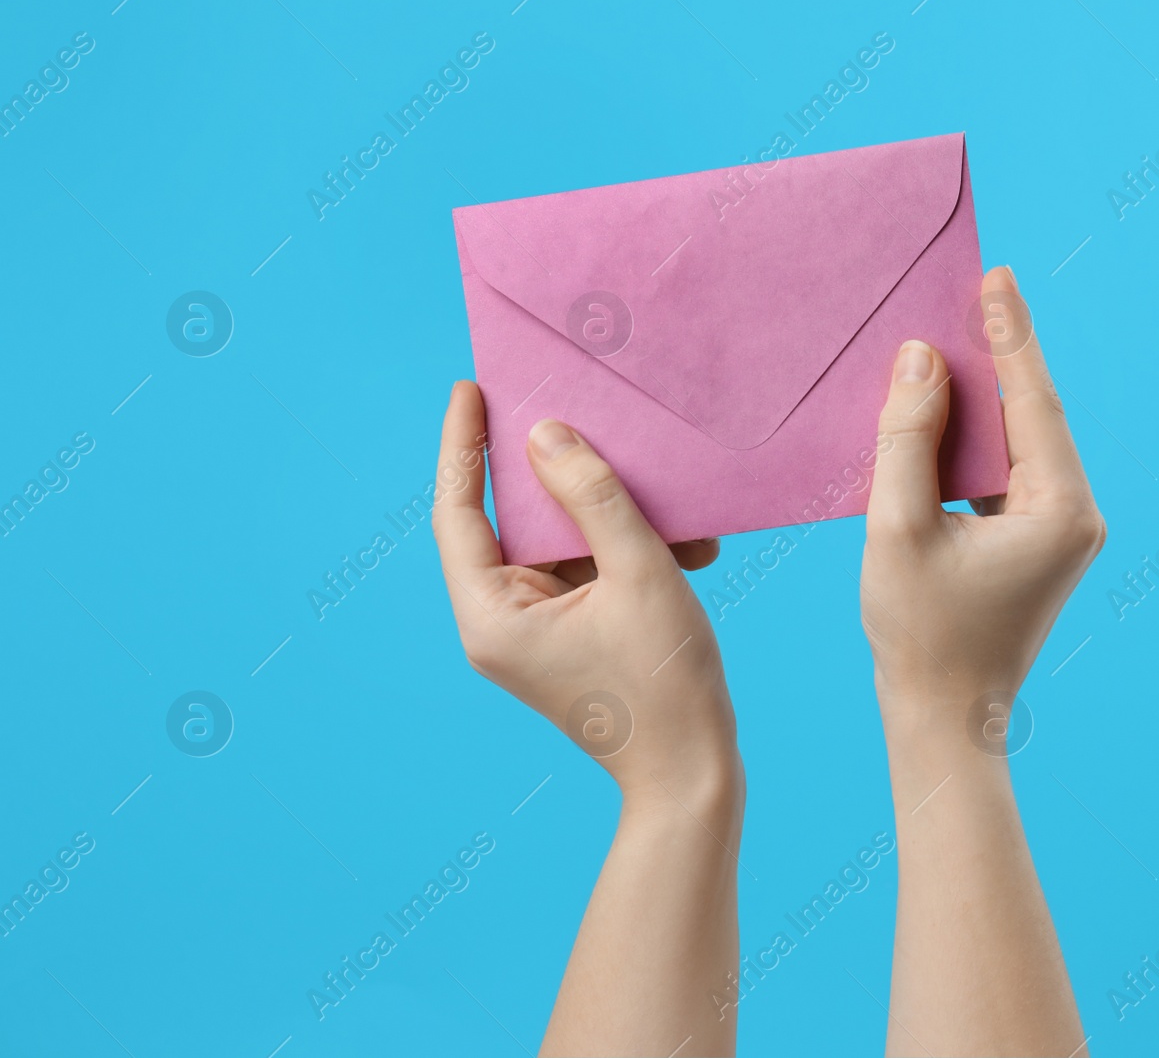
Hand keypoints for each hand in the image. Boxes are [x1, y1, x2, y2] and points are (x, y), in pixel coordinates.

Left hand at [433, 381, 739, 808]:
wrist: (695, 774)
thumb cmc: (665, 684)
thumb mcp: (637, 573)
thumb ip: (592, 496)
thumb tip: (546, 435)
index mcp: (492, 614)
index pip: (458, 512)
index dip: (461, 446)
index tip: (470, 389)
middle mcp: (499, 624)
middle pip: (510, 522)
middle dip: (553, 474)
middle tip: (570, 411)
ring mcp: (534, 634)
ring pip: (559, 544)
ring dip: (610, 516)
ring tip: (663, 496)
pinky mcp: (570, 638)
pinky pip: (588, 572)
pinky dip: (627, 552)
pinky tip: (687, 544)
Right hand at [861, 266, 1105, 724]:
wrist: (945, 720)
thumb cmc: (920, 635)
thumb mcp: (899, 528)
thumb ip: (908, 439)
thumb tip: (923, 360)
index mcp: (1060, 510)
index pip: (1033, 400)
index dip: (1011, 335)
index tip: (997, 276)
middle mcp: (1074, 515)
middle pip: (1030, 416)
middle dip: (997, 357)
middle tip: (969, 292)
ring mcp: (1058, 532)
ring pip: (1016, 444)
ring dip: (980, 400)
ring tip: (947, 341)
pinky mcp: (1033, 545)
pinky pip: (1003, 474)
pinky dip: (970, 444)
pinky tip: (937, 414)